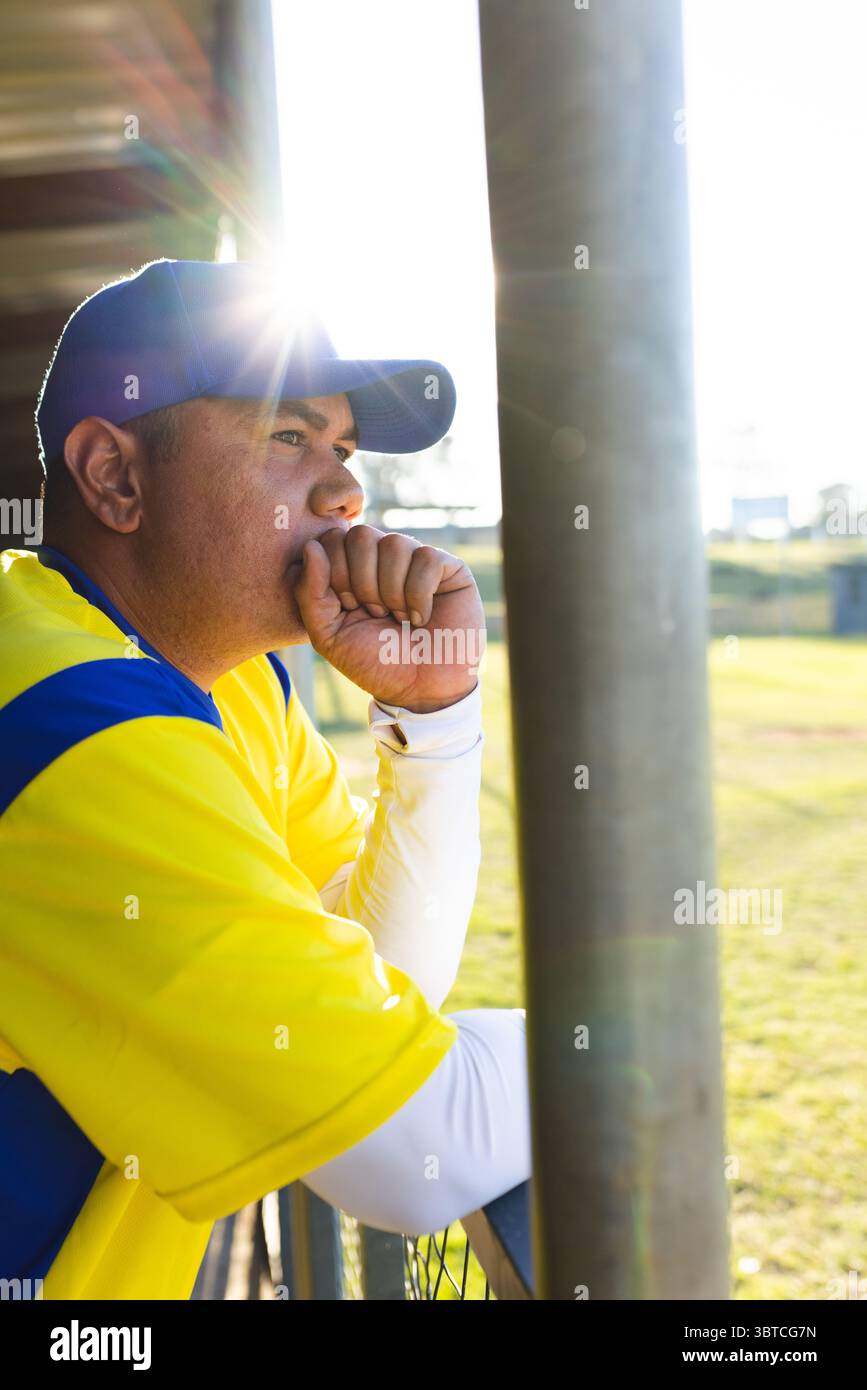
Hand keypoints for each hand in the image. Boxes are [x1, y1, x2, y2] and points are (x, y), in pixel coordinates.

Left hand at [293, 525, 484, 711]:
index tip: (350, 609)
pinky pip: (426, 558)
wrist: (419, 690)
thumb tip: (311, 546)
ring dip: (391, 592)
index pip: (334, 539)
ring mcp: (417, 560)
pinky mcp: (449, 569)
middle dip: (363, 582)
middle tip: (375, 614)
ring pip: (395, 544)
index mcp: (353, 567)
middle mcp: (384, 558)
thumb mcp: (328, 634)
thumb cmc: (374, 662)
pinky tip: (422, 617)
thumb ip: (310, 592)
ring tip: (399, 618)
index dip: (337, 574)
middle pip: (361, 535)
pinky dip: (419, 595)